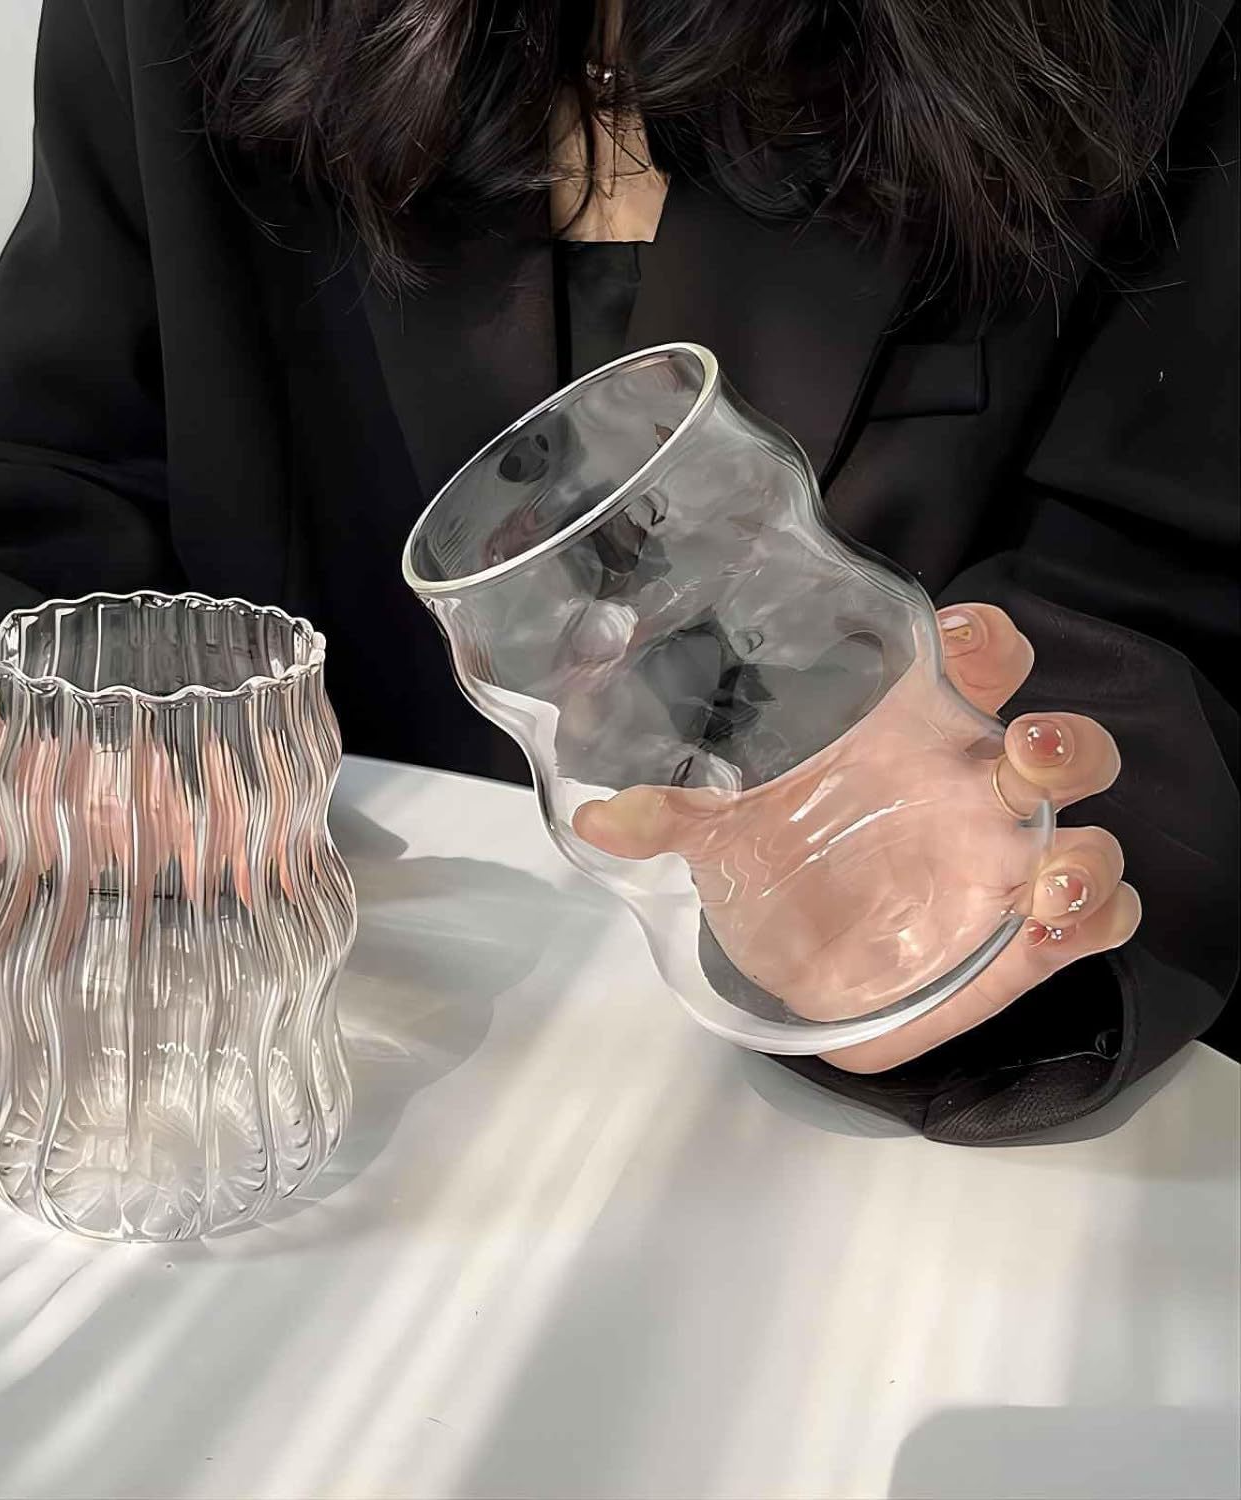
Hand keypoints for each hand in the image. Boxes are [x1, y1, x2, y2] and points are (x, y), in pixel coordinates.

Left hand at [573, 604, 1139, 1072]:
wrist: (801, 967)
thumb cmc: (778, 868)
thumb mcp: (725, 834)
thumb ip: (671, 814)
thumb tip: (599, 815)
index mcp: (910, 740)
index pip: (976, 663)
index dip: (985, 641)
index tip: (961, 640)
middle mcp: (971, 793)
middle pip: (1057, 744)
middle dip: (1064, 739)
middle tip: (1027, 749)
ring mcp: (1004, 866)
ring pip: (1088, 837)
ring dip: (1085, 852)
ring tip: (1040, 880)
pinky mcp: (1020, 939)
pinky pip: (1090, 923)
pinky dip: (1085, 925)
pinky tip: (1036, 934)